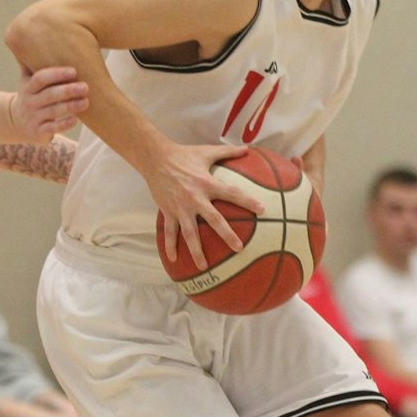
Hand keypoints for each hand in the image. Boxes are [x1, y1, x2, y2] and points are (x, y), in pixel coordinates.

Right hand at [8, 65, 88, 141]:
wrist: (17, 122)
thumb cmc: (31, 95)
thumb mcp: (28, 79)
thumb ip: (34, 61)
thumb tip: (42, 31)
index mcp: (27, 86)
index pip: (40, 78)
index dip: (56, 74)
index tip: (73, 70)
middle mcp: (29, 101)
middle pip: (49, 95)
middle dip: (68, 90)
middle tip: (85, 86)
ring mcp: (33, 117)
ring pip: (53, 111)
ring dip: (71, 106)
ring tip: (86, 101)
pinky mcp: (38, 132)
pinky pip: (53, 128)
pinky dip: (64, 123)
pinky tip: (76, 119)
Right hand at [150, 141, 259, 270]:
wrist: (155, 158)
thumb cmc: (183, 154)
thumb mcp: (206, 151)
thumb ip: (228, 151)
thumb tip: (247, 148)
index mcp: (207, 183)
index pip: (232, 193)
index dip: (247, 201)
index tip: (262, 210)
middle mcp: (195, 198)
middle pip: (214, 220)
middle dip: (227, 235)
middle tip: (239, 248)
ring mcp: (180, 207)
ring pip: (190, 233)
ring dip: (197, 250)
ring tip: (204, 267)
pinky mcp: (168, 211)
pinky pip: (169, 232)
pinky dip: (170, 246)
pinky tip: (174, 260)